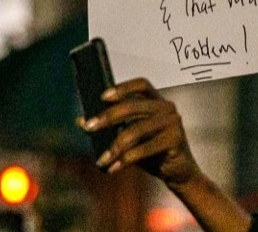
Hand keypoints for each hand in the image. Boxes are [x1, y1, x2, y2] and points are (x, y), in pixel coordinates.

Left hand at [78, 77, 197, 189]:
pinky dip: (126, 159)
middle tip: (90, 127)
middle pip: (134, 105)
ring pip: (137, 129)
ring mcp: (173, 122)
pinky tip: (113, 168)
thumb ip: (110, 128)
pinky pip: (145, 148)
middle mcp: (167, 107)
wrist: (177, 172)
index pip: (141, 84)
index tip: (102, 97)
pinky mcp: (175, 140)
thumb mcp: (129, 139)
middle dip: (109, 116)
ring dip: (115, 146)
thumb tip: (80, 120)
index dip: (122, 88)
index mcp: (157, 101)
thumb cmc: (151, 152)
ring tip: (102, 160)